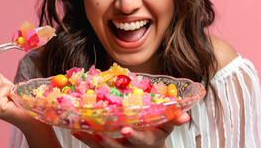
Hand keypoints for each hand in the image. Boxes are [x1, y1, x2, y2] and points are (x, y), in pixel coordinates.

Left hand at [71, 112, 189, 147]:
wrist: (148, 146)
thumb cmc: (156, 130)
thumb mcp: (167, 125)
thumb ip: (173, 119)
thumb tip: (185, 115)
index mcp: (147, 141)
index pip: (140, 140)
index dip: (133, 136)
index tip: (125, 130)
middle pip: (116, 147)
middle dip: (106, 141)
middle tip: (95, 132)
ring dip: (90, 140)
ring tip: (79, 130)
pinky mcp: (108, 147)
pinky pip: (95, 146)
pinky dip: (85, 139)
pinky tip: (75, 130)